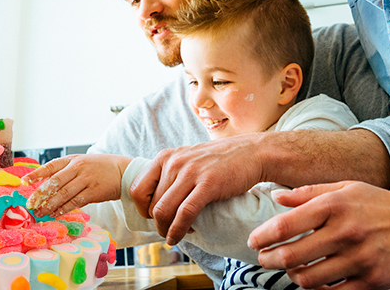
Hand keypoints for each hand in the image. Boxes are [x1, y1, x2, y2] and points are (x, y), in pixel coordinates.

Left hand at [24, 154, 132, 217]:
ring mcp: (86, 180)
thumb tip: (43, 185)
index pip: (51, 166)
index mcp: (72, 159)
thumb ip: (64, 172)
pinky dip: (64, 209)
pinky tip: (55, 214)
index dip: (37, 174)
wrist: (123, 171)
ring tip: (40, 213)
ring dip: (49, 205)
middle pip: (55, 182)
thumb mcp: (81, 163)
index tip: (24, 182)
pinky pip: (75, 202)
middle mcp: (78, 168)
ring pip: (63, 194)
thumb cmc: (98, 168)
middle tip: (30, 204)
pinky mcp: (93, 192)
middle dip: (40, 194)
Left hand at [130, 135, 263, 244]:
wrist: (251, 152)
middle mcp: (174, 163)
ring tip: (173, 236)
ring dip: (166, 230)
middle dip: (157, 223)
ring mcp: (190, 173)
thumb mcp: (188, 159)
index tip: (153, 218)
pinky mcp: (208, 185)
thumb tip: (155, 201)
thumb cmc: (220, 160)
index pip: (137, 189)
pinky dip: (178, 231)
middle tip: (169, 229)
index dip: (142, 209)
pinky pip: (184, 214)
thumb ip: (171, 174)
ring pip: (163, 211)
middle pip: (151, 204)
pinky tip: (180, 237)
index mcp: (166, 157)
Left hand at [248, 182, 389, 288]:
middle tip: (264, 259)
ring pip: (309, 279)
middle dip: (270, 260)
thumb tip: (276, 196)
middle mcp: (345, 232)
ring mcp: (359, 259)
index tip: (254, 241)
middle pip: (292, 255)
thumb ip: (308, 193)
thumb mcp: (345, 188)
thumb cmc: (380, 204)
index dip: (263, 236)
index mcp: (335, 205)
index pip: (287, 225)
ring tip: (290, 270)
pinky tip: (314, 281)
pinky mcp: (372, 281)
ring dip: (293, 277)